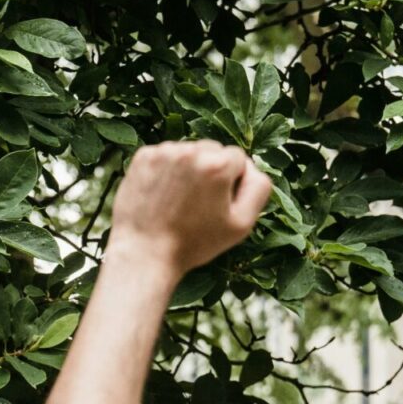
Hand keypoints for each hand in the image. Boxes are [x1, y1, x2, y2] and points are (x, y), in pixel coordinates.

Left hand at [108, 140, 273, 276]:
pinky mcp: (143, 157)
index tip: (218, 203)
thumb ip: (259, 188)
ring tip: (178, 201)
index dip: (232, 182)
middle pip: (212, 150)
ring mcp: (164, 152)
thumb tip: (251, 166)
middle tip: (197, 204)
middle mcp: (192, 150)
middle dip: (210, 171)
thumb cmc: (194, 243)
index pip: (238, 158)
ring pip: (188, 151)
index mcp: (219, 164)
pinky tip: (162, 195)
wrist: (144, 253)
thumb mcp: (241, 224)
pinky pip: (165, 156)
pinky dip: (166, 170)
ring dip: (188, 169)